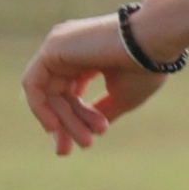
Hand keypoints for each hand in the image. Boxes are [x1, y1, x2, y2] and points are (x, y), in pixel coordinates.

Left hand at [20, 0, 188, 154]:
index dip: (77, 119)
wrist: (154, 41)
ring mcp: (59, 46)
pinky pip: (34, 84)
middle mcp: (69, 49)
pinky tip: (54, 127)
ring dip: (63, 121)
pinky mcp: (53, 47)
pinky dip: (40, 107)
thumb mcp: (122, 96)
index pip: (70, 92)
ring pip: (48, 93)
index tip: (88, 142)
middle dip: (68, 124)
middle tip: (80, 148)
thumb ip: (101, 111)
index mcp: (86, 57)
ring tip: (84, 141)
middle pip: (57, 95)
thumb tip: (88, 132)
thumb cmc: (145, 67)